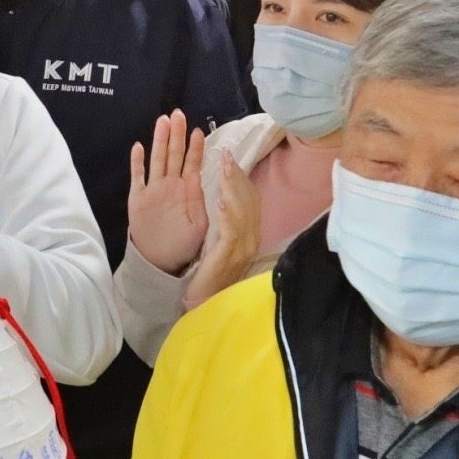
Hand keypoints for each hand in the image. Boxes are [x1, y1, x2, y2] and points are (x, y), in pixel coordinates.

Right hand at [126, 110, 206, 273]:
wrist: (160, 261)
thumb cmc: (183, 244)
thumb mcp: (200, 225)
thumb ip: (200, 202)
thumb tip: (199, 179)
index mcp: (187, 190)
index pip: (192, 163)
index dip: (195, 147)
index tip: (198, 130)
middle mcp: (170, 185)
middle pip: (174, 154)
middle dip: (177, 134)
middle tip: (178, 114)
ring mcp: (153, 189)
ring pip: (157, 159)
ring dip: (159, 141)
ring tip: (162, 121)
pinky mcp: (138, 198)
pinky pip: (137, 177)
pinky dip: (137, 163)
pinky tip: (137, 146)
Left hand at [184, 151, 262, 310]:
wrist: (208, 304)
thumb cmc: (210, 275)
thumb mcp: (219, 244)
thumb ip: (225, 225)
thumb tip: (224, 199)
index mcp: (248, 234)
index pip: (249, 200)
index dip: (240, 178)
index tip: (229, 158)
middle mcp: (250, 238)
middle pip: (248, 200)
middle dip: (237, 175)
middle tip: (226, 154)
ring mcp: (243, 248)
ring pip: (242, 211)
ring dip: (232, 187)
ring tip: (224, 167)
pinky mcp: (229, 258)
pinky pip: (230, 233)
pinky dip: (227, 215)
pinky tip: (220, 201)